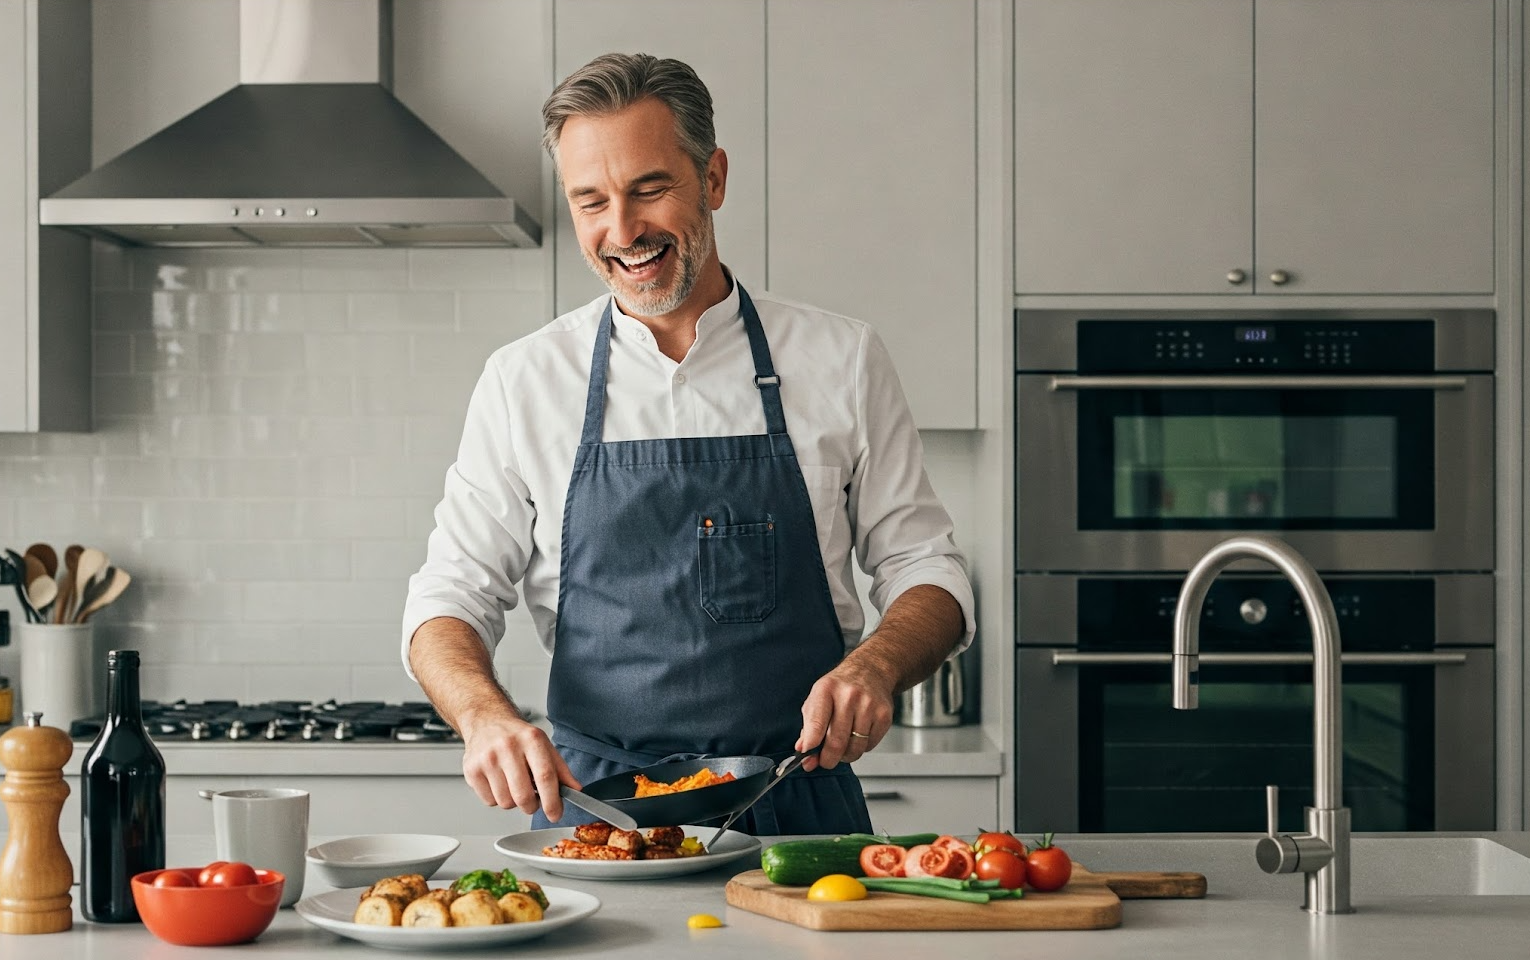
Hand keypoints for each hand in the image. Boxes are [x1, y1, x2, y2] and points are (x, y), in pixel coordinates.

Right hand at [460, 714, 576, 820]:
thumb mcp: (544, 745)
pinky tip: (499, 782)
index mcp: (531, 739)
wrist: (486, 722)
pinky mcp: (471, 770)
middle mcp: (508, 747)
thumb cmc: (517, 736)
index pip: (545, 776)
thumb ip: (561, 769)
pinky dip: (497, 799)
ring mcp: (487, 759)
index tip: (555, 814)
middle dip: (532, 806)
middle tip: (532, 800)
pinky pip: (490, 802)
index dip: (552, 801)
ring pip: (505, 803)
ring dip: (513, 801)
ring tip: (513, 784)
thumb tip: (575, 790)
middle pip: (523, 795)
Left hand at [795, 659, 894, 770]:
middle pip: (836, 742)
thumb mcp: (818, 698)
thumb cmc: (840, 688)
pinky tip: (858, 736)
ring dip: (846, 756)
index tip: (807, 758)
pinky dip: (861, 748)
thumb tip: (802, 750)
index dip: (810, 745)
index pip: (816, 723)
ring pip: (855, 748)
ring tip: (842, 747)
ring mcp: (868, 705)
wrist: (870, 671)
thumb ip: (809, 726)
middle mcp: (849, 695)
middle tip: (825, 762)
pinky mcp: (884, 715)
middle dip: (828, 759)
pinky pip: (870, 745)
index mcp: (826, 689)